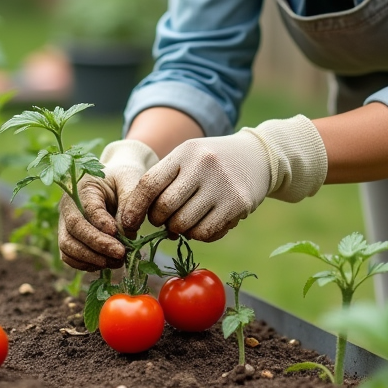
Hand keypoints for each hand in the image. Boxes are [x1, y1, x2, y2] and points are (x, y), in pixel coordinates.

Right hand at [58, 139, 158, 271]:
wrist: (116, 180)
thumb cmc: (124, 179)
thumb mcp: (131, 181)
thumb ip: (129, 203)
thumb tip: (125, 234)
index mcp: (84, 186)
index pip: (87, 208)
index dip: (101, 223)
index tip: (117, 233)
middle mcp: (68, 205)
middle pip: (74, 229)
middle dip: (97, 245)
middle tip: (121, 254)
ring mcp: (65, 223)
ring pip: (67, 246)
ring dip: (91, 258)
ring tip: (117, 262)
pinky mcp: (68, 237)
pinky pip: (69, 256)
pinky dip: (86, 264)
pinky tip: (106, 263)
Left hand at [119, 115, 327, 241]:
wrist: (258, 156)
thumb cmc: (212, 161)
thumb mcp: (188, 157)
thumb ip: (164, 182)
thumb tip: (141, 219)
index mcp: (185, 152)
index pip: (149, 184)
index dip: (134, 208)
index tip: (128, 223)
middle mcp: (203, 165)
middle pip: (165, 208)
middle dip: (159, 221)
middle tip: (166, 220)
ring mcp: (222, 184)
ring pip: (184, 225)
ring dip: (180, 230)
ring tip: (187, 221)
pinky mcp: (238, 203)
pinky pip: (206, 232)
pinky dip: (199, 235)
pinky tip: (205, 223)